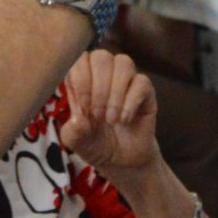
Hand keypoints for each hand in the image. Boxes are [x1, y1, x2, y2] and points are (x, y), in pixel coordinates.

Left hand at [58, 49, 159, 176]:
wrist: (121, 161)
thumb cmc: (95, 143)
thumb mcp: (76, 141)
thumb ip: (73, 131)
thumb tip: (80, 119)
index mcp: (82, 78)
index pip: (79, 59)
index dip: (81, 79)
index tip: (83, 106)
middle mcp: (104, 74)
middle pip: (101, 57)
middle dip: (98, 88)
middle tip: (97, 116)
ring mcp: (126, 80)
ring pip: (123, 63)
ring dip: (115, 94)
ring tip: (111, 120)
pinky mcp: (145, 91)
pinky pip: (141, 82)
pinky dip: (131, 103)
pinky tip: (124, 120)